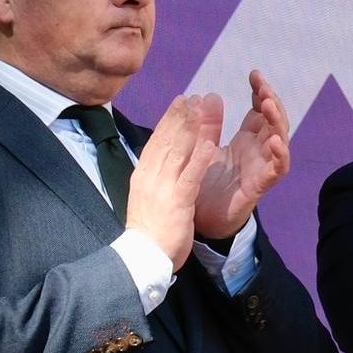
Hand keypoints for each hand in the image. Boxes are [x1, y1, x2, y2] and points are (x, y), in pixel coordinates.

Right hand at [124, 96, 216, 268]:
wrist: (141, 257)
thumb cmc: (148, 231)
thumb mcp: (148, 197)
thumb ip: (156, 177)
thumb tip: (159, 160)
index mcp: (144, 175)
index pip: (157, 141)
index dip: (170, 119)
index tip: (181, 101)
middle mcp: (151, 176)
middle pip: (167, 139)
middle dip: (182, 115)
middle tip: (195, 95)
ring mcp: (163, 187)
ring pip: (178, 151)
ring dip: (193, 127)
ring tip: (204, 105)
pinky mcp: (177, 201)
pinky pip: (190, 175)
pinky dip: (200, 158)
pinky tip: (211, 143)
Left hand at [192, 70, 291, 239]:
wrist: (200, 219)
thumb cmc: (204, 184)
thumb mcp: (203, 147)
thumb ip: (208, 125)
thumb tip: (209, 95)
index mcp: (246, 140)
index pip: (260, 111)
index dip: (260, 92)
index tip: (253, 74)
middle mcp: (259, 151)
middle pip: (274, 120)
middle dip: (271, 100)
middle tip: (262, 85)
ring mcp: (263, 167)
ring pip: (280, 140)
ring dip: (277, 121)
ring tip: (268, 104)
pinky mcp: (262, 185)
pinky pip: (278, 169)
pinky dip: (280, 154)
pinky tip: (275, 141)